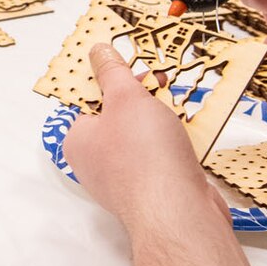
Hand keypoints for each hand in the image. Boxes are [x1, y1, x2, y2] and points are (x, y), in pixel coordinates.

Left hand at [63, 45, 230, 228]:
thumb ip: (113, 72)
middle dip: (142, 99)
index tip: (131, 66)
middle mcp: (97, 162)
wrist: (179, 213)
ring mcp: (125, 179)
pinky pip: (161, 157)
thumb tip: (99, 52)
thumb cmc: (145, 159)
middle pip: (118, 116)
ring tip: (177, 109)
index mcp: (79, 140)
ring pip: (143, 136)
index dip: (112, 79)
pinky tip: (188, 136)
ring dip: (162, 120)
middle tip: (161, 84)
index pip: (89, 99)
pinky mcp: (152, 190)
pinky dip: (174, 144)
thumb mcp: (126, 97)